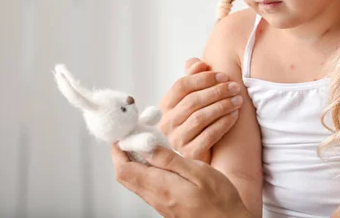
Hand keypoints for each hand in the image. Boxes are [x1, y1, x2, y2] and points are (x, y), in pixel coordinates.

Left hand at [112, 145, 251, 217]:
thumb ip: (171, 160)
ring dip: (132, 162)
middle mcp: (155, 197)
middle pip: (125, 176)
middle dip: (122, 154)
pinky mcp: (165, 206)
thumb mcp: (199, 172)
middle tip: (130, 136)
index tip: (123, 133)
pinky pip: (145, 187)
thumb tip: (148, 147)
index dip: (119, 149)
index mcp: (161, 187)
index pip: (125, 168)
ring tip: (144, 144)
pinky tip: (157, 161)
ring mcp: (159, 203)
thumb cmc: (220, 199)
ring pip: (133, 181)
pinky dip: (143, 171)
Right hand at [158, 58, 242, 162]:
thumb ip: (192, 79)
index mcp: (164, 106)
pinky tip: (235, 115)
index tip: (223, 75)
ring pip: (200, 118)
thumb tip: (199, 63)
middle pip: (192, 101)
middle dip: (217, 91)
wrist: (198, 156)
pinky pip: (209, 136)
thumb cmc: (194, 122)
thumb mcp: (190, 100)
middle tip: (236, 87)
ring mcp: (176, 140)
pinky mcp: (189, 155)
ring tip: (238, 100)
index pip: (181, 85)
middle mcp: (166, 123)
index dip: (203, 78)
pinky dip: (223, 123)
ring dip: (222, 106)